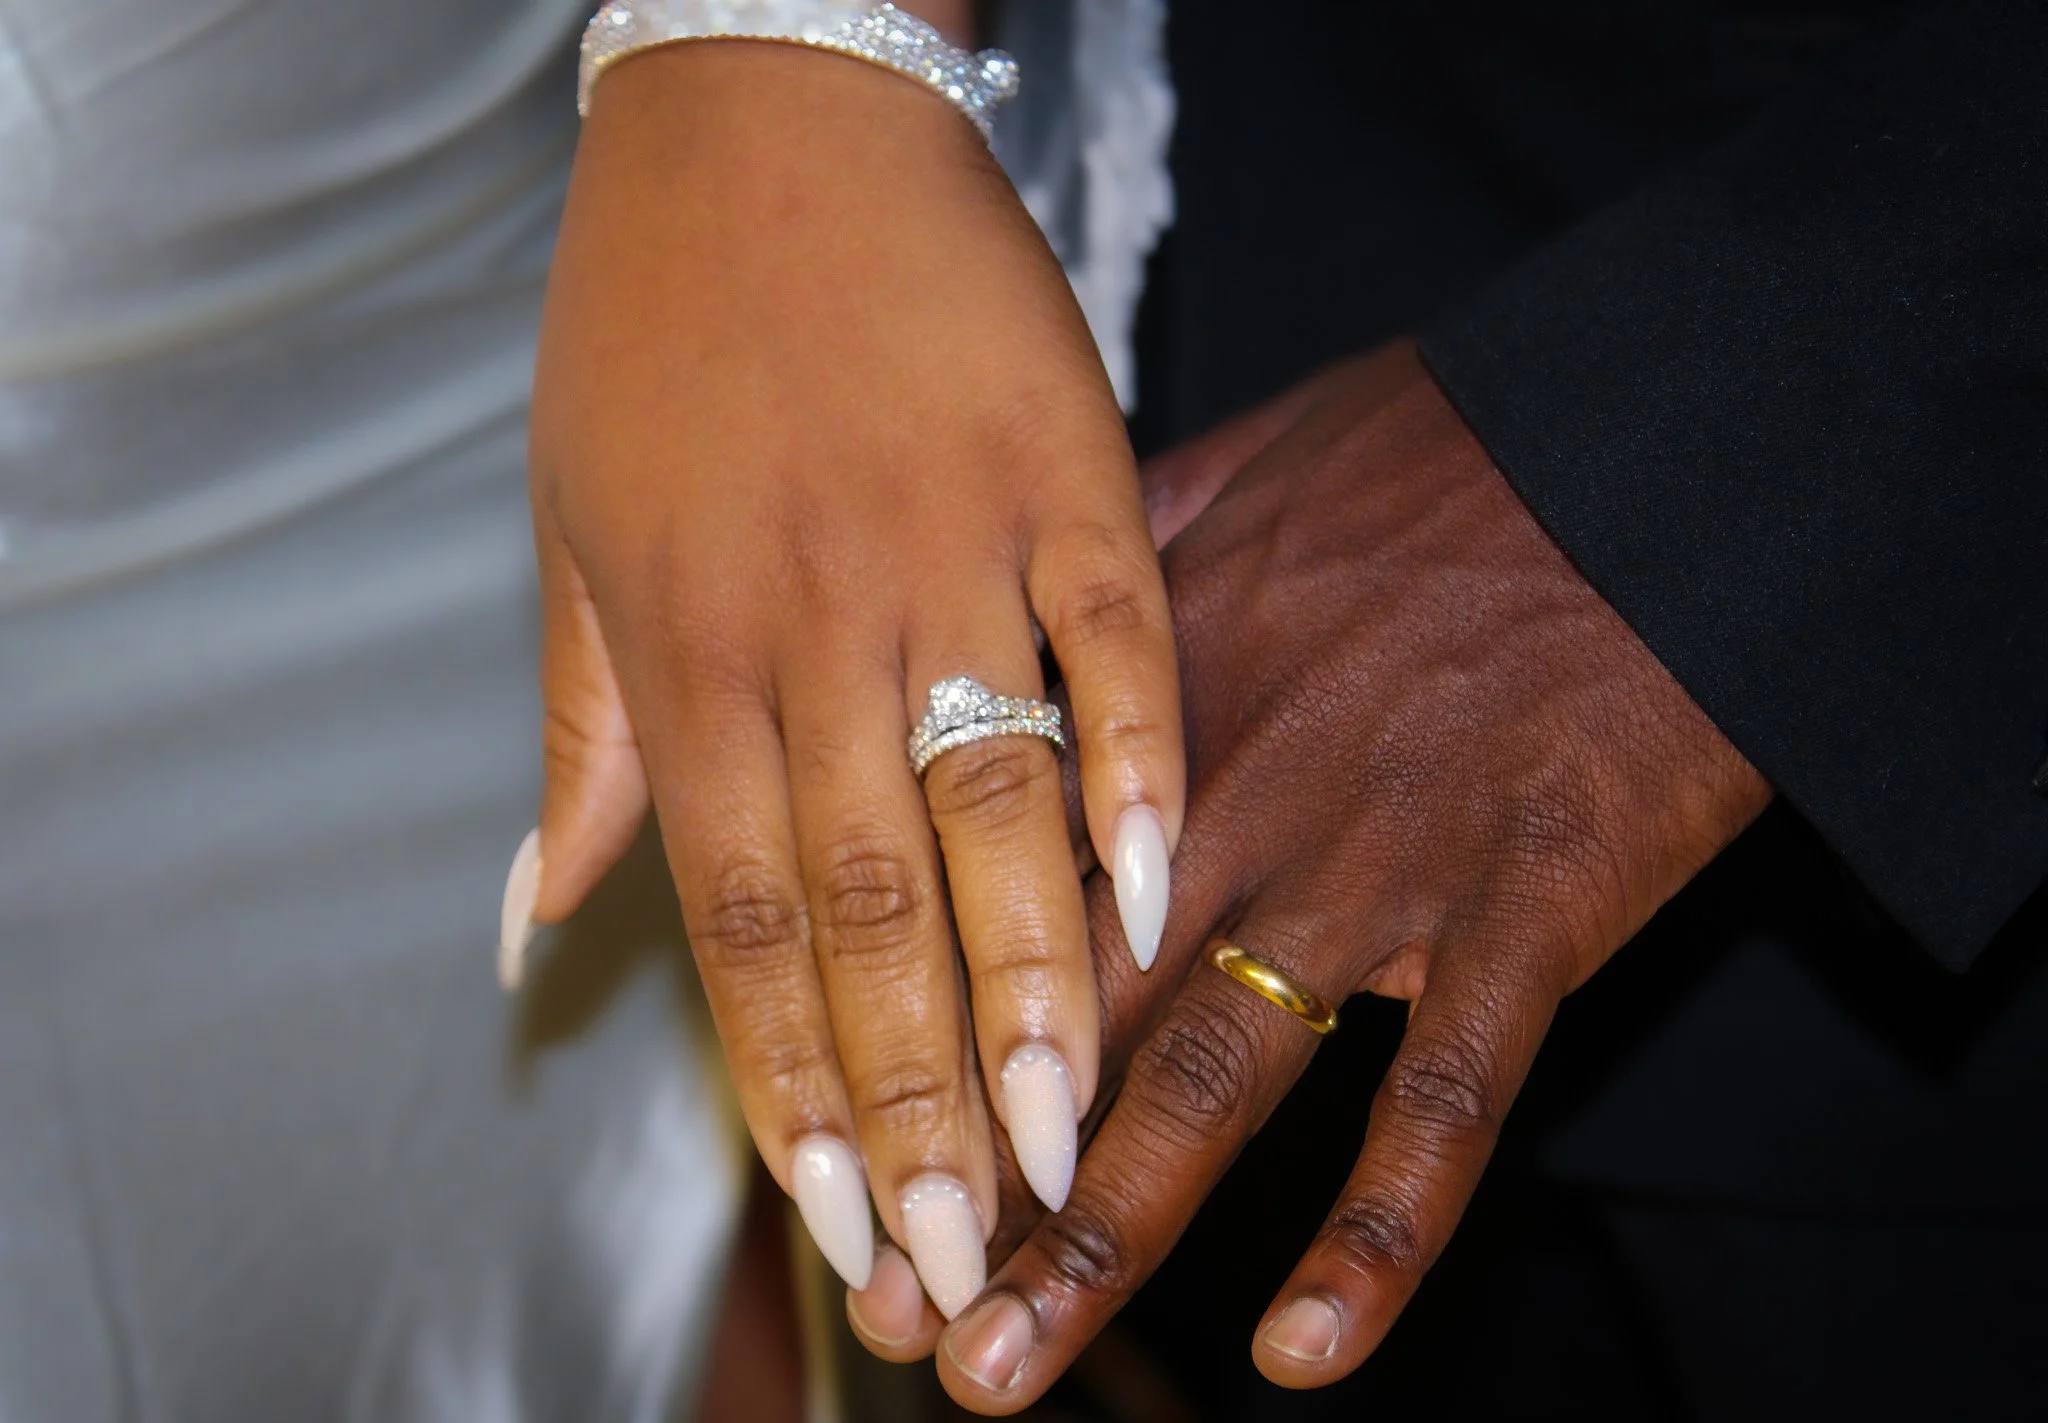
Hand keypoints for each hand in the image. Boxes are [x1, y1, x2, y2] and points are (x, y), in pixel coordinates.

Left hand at [518, 41, 1183, 1315]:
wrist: (765, 103)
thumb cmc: (653, 323)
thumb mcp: (572, 535)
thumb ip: (580, 748)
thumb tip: (529, 929)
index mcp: (688, 653)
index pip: (742, 923)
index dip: (792, 1089)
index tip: (841, 1222)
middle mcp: (814, 622)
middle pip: (869, 902)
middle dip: (912, 1097)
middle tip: (961, 1255)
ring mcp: (948, 542)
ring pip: (993, 801)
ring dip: (1028, 986)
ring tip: (1057, 1147)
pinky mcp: (1066, 466)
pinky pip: (1117, 640)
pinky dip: (1138, 767)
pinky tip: (1161, 896)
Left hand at [924, 342, 1772, 1408]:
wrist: (1655, 442)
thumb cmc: (1446, 449)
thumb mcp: (1231, 468)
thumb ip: (1104, 550)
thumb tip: (1008, 571)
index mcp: (1146, 706)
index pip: (984, 894)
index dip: (901, 1028)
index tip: (830, 1140)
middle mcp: (1232, 806)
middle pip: (1059, 1017)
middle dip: (963, 1174)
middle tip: (875, 1303)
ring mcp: (1375, 869)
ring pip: (1207, 1082)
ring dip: (1095, 1240)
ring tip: (995, 1368)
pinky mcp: (1523, 910)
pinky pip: (1442, 1101)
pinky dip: (1374, 1232)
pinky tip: (1300, 1348)